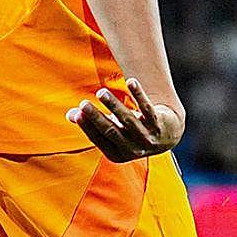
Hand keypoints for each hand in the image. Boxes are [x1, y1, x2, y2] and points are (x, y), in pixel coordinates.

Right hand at [66, 78, 183, 162]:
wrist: (167, 134)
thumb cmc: (131, 132)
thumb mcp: (112, 131)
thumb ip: (92, 124)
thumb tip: (69, 114)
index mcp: (118, 154)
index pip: (100, 139)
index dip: (88, 126)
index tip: (78, 110)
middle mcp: (133, 149)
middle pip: (112, 131)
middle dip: (97, 117)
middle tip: (84, 103)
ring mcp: (147, 137)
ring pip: (129, 119)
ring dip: (114, 105)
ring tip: (101, 92)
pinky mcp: (159, 123)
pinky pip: (147, 108)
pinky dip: (139, 95)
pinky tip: (130, 81)